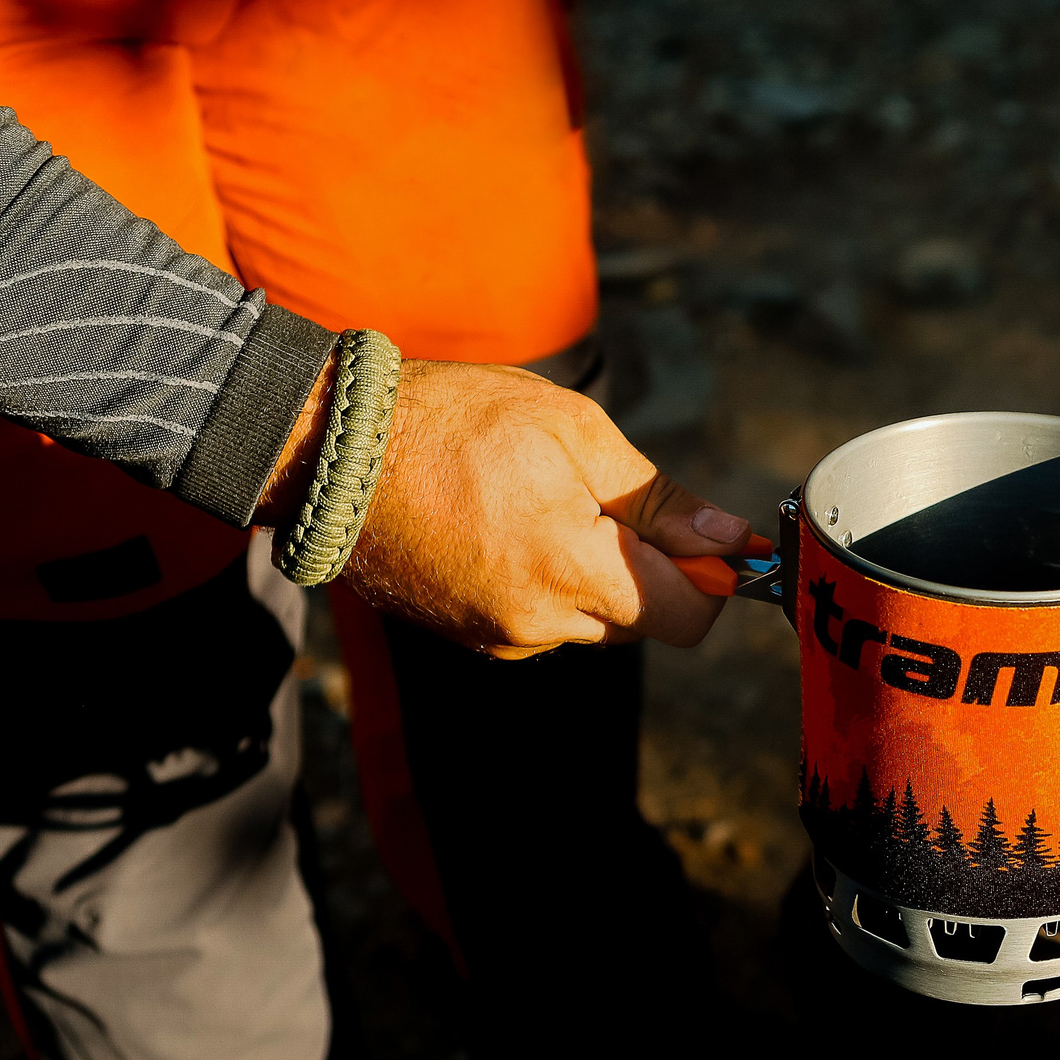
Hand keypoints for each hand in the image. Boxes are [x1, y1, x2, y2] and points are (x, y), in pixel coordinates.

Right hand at [259, 352, 748, 657]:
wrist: (328, 450)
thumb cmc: (452, 422)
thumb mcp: (572, 432)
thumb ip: (659, 499)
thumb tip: (732, 542)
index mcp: (574, 572)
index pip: (689, 618)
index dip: (710, 577)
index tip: (702, 536)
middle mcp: (539, 624)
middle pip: (641, 619)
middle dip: (643, 566)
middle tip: (600, 496)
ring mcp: (497, 637)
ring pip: (588, 620)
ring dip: (588, 572)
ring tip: (535, 502)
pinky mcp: (466, 635)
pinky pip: (537, 621)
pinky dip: (541, 581)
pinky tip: (503, 524)